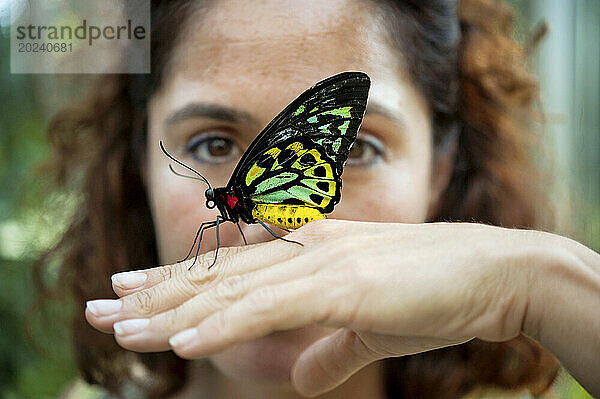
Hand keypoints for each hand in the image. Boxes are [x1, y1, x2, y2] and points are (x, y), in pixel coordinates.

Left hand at [85, 220, 599, 396]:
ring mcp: (321, 263)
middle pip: (216, 275)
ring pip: (231, 290)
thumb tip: (301, 378)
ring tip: (122, 330)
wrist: (490, 273)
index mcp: (308, 251)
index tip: (133, 292)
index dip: (178, 281)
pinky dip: (224, 325)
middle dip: (155, 294)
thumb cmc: (432, 294)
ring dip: (174, 313)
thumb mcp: (368, 324)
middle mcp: (305, 249)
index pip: (229, 267)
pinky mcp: (341, 285)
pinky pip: (269, 308)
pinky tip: (184, 341)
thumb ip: (327, 348)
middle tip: (100, 307)